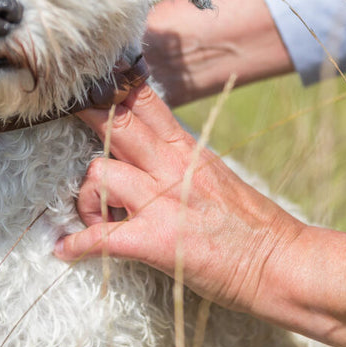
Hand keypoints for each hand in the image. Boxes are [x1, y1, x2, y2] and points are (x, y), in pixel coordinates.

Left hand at [54, 82, 305, 313]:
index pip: (146, 104)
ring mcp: (162, 204)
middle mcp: (173, 169)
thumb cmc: (253, 227)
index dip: (115, 88)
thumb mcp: (219, 177)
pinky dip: (78, 245)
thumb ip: (184, 162)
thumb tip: (155, 154)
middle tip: (68, 114)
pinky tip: (65, 250)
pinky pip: (101, 237)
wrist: (280, 264)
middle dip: (87, 116)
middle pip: (117, 125)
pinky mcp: (155, 241)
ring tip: (94, 218)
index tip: (95, 82)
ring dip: (86, 197)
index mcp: (189, 152)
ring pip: (100, 174)